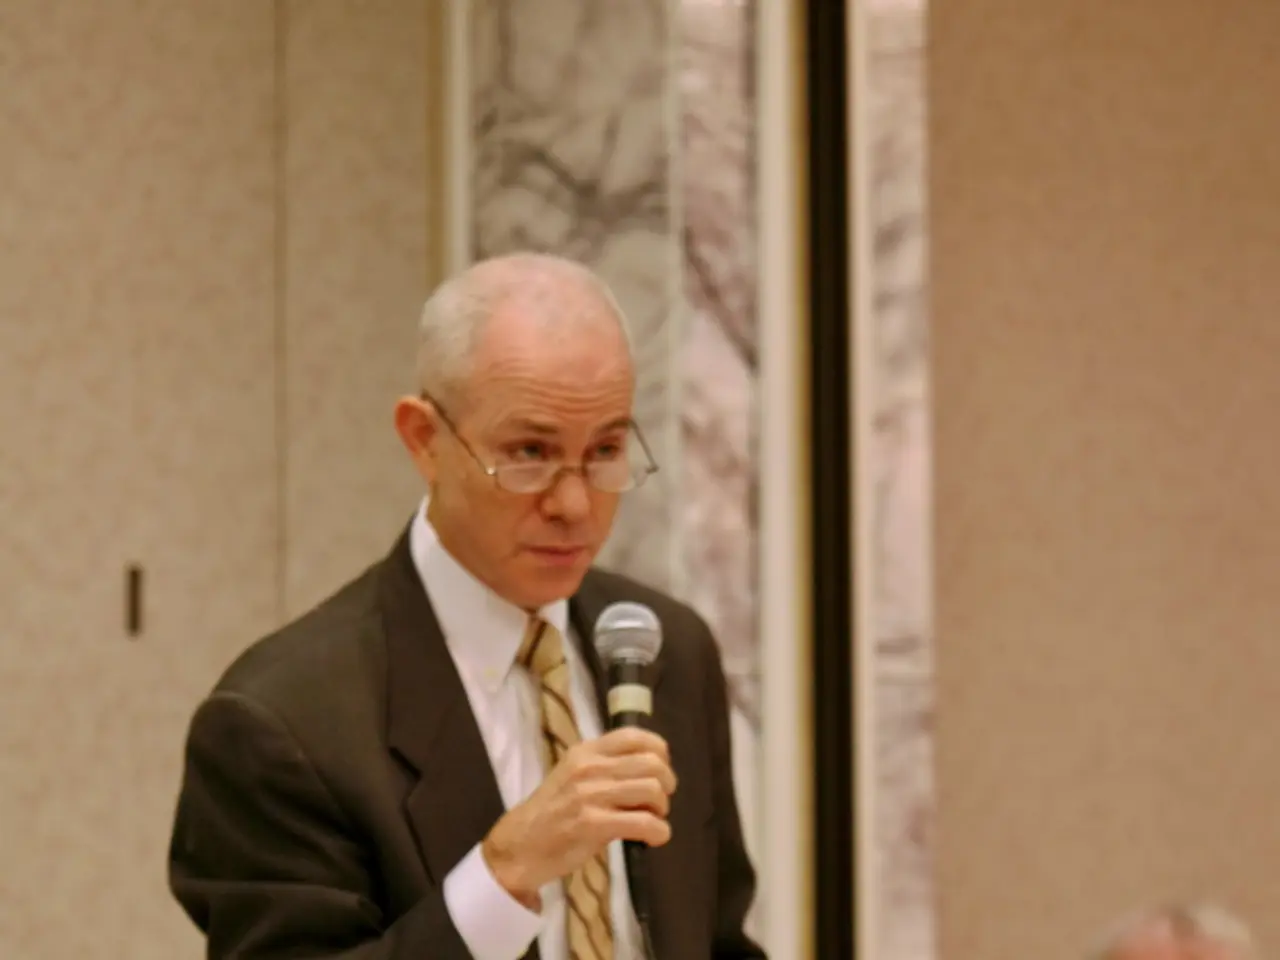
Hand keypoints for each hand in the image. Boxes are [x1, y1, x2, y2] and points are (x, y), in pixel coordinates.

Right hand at [481, 727, 676, 908]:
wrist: (520, 846)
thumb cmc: (552, 812)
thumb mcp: (574, 776)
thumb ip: (606, 768)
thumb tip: (651, 770)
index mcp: (586, 751)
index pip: (634, 736)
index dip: (659, 752)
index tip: (661, 771)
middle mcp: (589, 767)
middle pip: (652, 763)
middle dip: (666, 784)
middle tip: (659, 802)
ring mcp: (590, 795)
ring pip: (652, 790)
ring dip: (662, 809)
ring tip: (653, 820)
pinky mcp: (592, 824)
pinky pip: (644, 822)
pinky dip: (659, 832)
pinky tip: (654, 838)